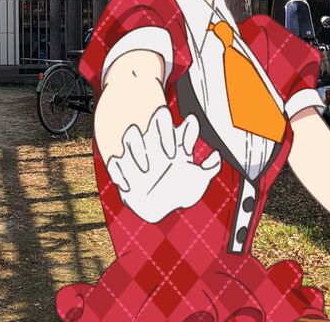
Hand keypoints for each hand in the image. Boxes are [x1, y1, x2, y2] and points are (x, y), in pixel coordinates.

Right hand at [106, 106, 221, 222]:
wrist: (159, 209)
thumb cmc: (179, 191)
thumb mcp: (198, 181)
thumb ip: (210, 169)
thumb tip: (215, 155)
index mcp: (173, 142)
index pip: (179, 124)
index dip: (183, 129)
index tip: (189, 148)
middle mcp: (155, 142)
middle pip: (155, 120)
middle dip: (162, 130)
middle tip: (171, 155)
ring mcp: (136, 153)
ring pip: (131, 134)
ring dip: (137, 148)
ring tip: (146, 170)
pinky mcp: (121, 168)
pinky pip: (114, 162)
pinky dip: (119, 172)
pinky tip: (129, 186)